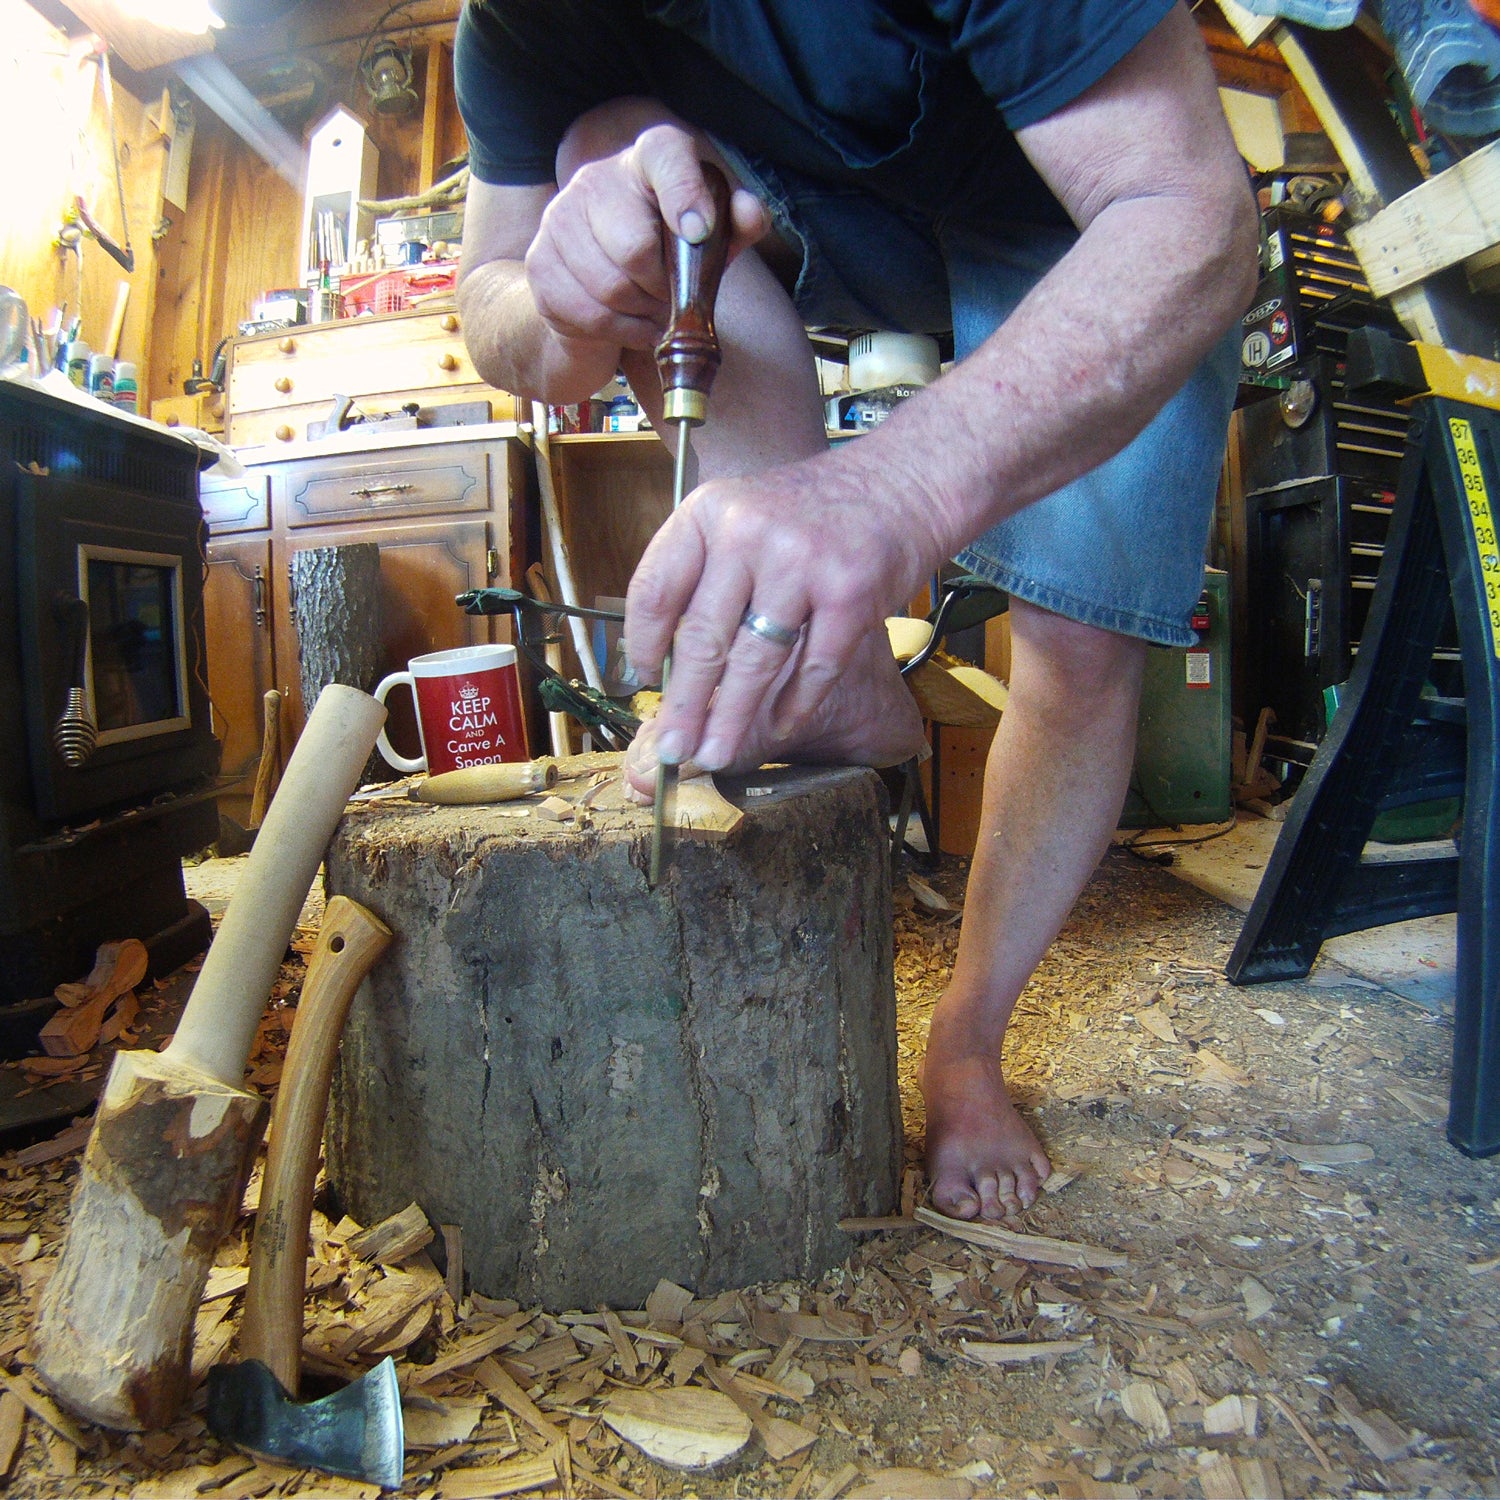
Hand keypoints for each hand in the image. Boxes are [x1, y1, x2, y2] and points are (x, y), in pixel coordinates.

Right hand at [524, 124, 766, 356]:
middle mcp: (595, 179)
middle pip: (635, 248)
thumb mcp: (710, 244)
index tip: (699, 231)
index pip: (665, 155)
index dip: (684, 192)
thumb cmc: (666, 261)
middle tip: (670, 295)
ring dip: (643, 314)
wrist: (595, 295)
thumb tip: (749, 212)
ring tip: (651, 309)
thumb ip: (738, 224)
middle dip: (663, 287)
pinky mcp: (540, 264)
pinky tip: (630, 324)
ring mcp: (559, 220)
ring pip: (612, 288)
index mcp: (646, 160)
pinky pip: (591, 314)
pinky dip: (622, 331)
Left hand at [624, 438, 943, 770]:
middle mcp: (748, 531)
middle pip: (702, 638)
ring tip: (712, 755)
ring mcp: (801, 561)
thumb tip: (669, 661)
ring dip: (731, 720)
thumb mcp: (744, 515)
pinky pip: (814, 666)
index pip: (656, 590)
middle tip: (671, 751)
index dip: (644, 645)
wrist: (901, 482)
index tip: (643, 681)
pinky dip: (795, 704)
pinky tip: (779, 728)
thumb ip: (707, 572)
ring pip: (754, 662)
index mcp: (709, 511)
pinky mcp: (850, 592)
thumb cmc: (814, 512)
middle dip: (684, 706)